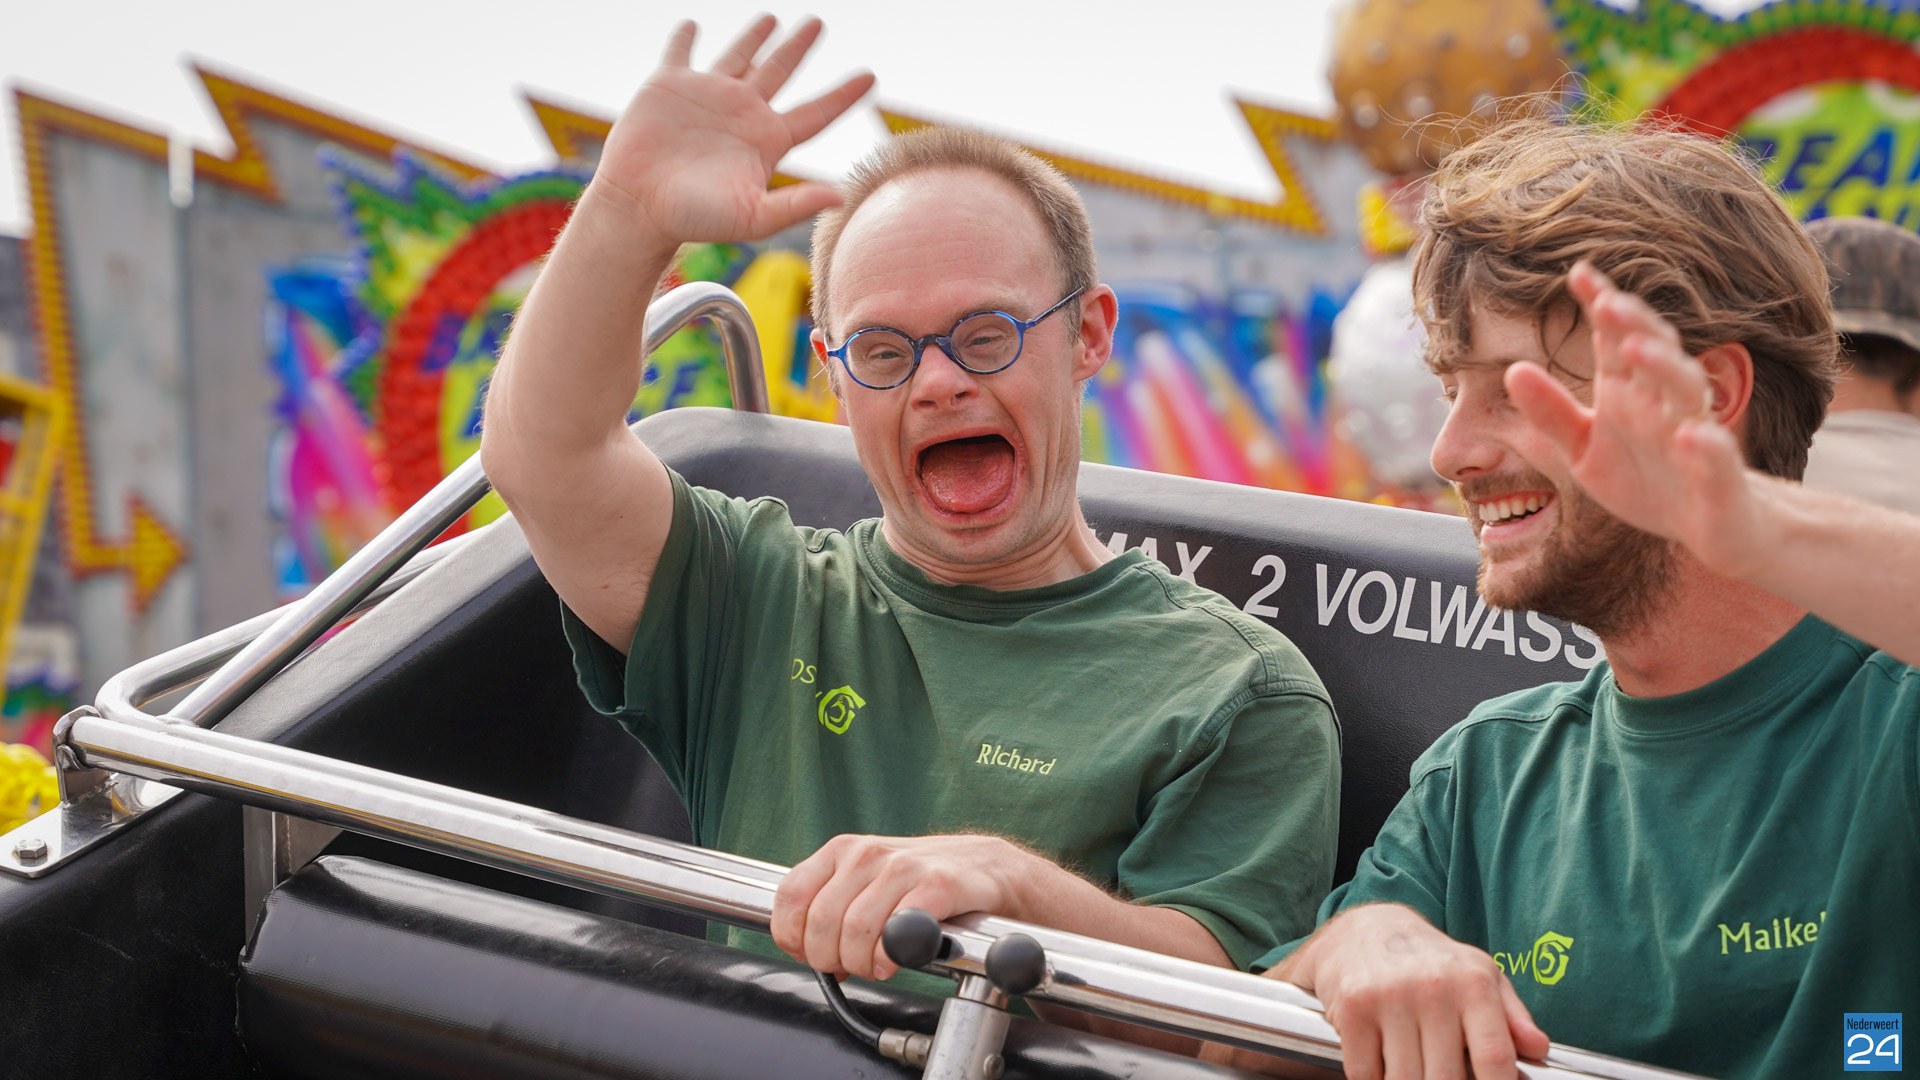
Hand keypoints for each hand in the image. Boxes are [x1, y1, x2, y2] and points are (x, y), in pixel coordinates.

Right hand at [589, 16, 874, 246]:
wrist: (639, 208)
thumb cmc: (693, 219)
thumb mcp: (751, 217)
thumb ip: (795, 205)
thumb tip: (842, 197)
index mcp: (766, 140)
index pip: (816, 112)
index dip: (844, 95)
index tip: (871, 76)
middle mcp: (742, 114)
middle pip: (781, 71)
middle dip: (799, 46)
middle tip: (817, 23)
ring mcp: (707, 97)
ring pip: (739, 57)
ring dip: (755, 37)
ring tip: (773, 19)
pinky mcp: (669, 87)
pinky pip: (681, 53)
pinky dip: (686, 38)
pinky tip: (691, 25)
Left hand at [771, 834, 1038, 979]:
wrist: (987, 869)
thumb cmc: (923, 882)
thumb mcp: (867, 883)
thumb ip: (833, 910)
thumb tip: (807, 951)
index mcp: (842, 851)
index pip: (791, 896)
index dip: (793, 937)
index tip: (810, 954)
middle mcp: (867, 854)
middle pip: (822, 922)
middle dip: (831, 958)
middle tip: (850, 967)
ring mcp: (902, 867)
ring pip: (854, 930)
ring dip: (861, 963)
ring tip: (875, 966)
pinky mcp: (936, 886)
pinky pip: (896, 933)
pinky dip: (889, 958)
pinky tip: (895, 961)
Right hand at [1203, 904, 1547, 1079]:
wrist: (1365, 929)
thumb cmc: (1432, 962)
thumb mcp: (1480, 976)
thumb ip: (1513, 1018)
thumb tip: (1538, 1050)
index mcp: (1473, 983)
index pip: (1495, 1057)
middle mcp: (1432, 988)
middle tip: (1446, 1076)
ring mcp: (1388, 999)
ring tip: (1418, 1068)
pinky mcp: (1351, 1011)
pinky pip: (1366, 1075)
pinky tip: (1384, 1064)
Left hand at [1505, 261, 1775, 577]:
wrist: (1705, 529)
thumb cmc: (1644, 480)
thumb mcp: (1583, 450)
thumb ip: (1551, 414)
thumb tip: (1512, 369)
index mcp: (1629, 391)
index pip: (1614, 339)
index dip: (1602, 305)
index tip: (1579, 274)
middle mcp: (1664, 403)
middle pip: (1653, 352)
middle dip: (1633, 326)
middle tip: (1606, 302)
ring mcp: (1695, 436)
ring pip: (1687, 391)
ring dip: (1664, 367)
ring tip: (1636, 349)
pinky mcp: (1719, 477)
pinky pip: (1716, 457)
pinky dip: (1706, 445)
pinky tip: (1691, 435)